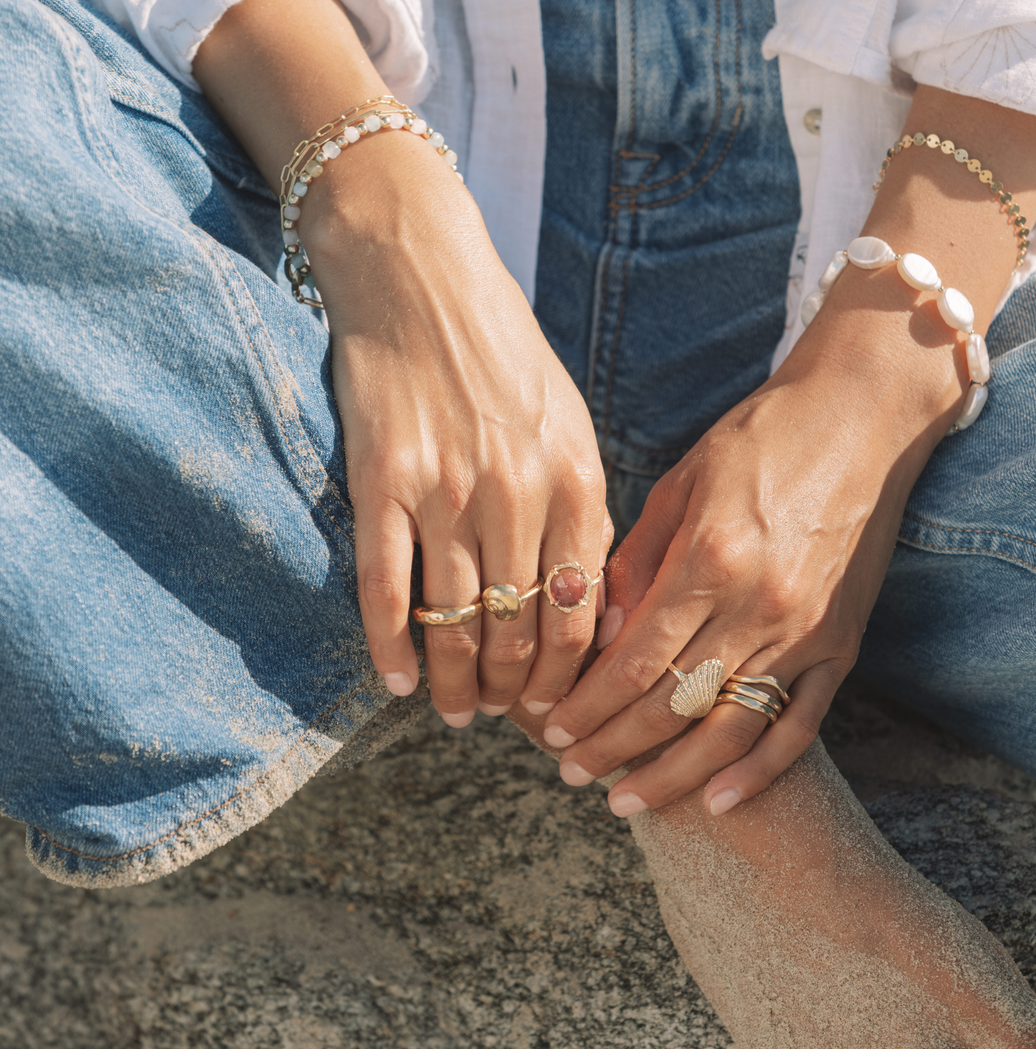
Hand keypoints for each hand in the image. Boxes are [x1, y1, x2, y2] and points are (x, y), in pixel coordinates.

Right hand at [304, 133, 609, 723]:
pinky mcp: (381, 482)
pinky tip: (399, 683)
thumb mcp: (570, 423)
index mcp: (575, 479)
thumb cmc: (504, 352)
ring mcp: (445, 490)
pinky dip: (391, 649)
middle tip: (506, 718)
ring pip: (456, 622)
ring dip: (458, 685)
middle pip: (520, 630)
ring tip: (457, 712)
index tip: (559, 707)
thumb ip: (583, 508)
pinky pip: (387, 589)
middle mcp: (516, 492)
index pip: (582, 612)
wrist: (422, 274)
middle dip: (517, 694)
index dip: (571, 676)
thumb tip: (585, 601)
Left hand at [542, 274, 967, 815]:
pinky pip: (800, 725)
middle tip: (570, 771)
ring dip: (672, 774)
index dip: (588, 705)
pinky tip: (716, 801)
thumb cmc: (758, 439)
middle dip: (612, 746)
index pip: (635, 661)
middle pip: (673, 704)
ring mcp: (807, 631)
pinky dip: (759, 771)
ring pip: (729, 729)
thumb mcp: (680, 484)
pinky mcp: (843, 644)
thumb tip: (601, 635)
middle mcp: (760, 605)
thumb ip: (637, 564)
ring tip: (626, 801)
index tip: (551, 731)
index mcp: (711, 559)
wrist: (860, 416)